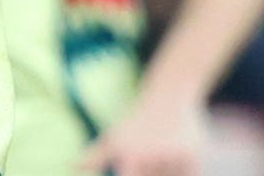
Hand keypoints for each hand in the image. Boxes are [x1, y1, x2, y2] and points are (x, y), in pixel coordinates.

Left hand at [79, 89, 207, 174]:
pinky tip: (177, 158)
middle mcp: (151, 155)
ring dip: (168, 172)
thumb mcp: (115, 137)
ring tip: (164, 153)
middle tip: (152, 153)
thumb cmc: (137, 122)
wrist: (169, 94)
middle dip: (153, 170)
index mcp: (130, 156)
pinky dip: (183, 171)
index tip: (136, 171)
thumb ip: (95, 156)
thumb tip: (71, 165)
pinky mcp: (192, 153)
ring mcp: (173, 155)